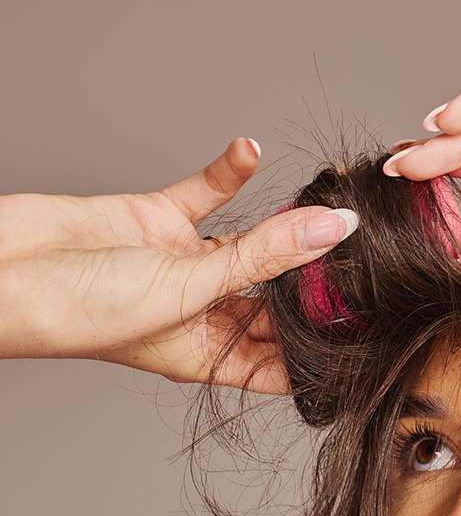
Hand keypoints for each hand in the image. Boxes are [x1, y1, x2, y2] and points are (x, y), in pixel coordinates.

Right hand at [0, 140, 357, 390]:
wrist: (12, 271)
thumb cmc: (85, 312)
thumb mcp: (190, 289)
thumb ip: (262, 259)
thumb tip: (329, 233)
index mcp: (210, 357)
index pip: (282, 361)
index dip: (323, 346)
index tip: (371, 322)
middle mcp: (201, 315)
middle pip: (275, 299)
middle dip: (315, 279)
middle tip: (365, 253)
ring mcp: (181, 266)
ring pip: (250, 244)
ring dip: (283, 224)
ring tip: (327, 203)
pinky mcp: (158, 220)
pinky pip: (205, 194)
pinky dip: (228, 174)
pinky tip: (250, 154)